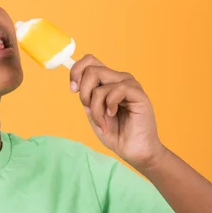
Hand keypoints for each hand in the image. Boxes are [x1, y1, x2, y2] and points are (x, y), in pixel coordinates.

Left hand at [69, 54, 167, 168]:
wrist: (134, 151)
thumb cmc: (116, 133)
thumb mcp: (93, 113)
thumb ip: (87, 98)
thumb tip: (77, 85)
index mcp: (108, 81)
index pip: (90, 61)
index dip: (76, 70)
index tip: (73, 89)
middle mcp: (119, 78)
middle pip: (91, 69)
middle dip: (83, 92)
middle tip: (88, 108)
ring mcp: (129, 84)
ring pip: (100, 83)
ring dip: (95, 106)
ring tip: (102, 120)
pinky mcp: (138, 94)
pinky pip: (115, 91)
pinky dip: (108, 106)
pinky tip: (113, 114)